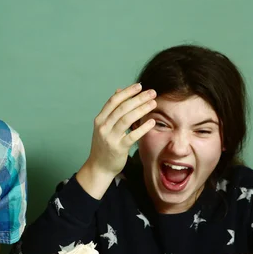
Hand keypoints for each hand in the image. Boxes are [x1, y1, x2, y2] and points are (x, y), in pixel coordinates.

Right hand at [77, 83, 156, 197]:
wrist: (99, 167)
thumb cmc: (104, 145)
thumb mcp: (104, 126)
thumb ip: (112, 110)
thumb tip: (119, 91)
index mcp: (100, 119)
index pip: (113, 101)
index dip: (127, 92)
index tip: (140, 86)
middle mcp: (103, 127)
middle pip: (122, 108)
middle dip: (138, 98)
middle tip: (152, 92)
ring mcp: (110, 137)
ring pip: (126, 119)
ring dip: (141, 109)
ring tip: (153, 103)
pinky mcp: (118, 148)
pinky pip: (132, 136)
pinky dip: (142, 128)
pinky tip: (152, 122)